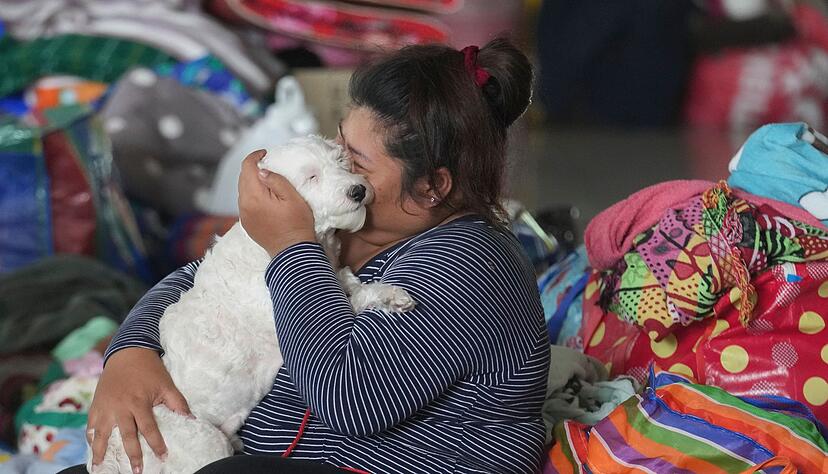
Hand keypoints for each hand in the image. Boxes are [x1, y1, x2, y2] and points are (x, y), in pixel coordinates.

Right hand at [87, 347, 190, 472]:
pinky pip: (90, 425)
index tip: (163, 457)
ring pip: (101, 434)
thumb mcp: (166, 384)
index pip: (148, 429)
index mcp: (139, 402)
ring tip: (100, 467)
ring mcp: (105, 407)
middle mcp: (120, 407)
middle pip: (126, 436)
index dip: (156, 444)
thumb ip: (178, 403)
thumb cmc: (150, 369)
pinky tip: (93, 449)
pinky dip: (90, 438)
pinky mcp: (95, 405)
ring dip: (100, 452)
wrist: (127, 352)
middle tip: (137, 471)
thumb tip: (192, 419)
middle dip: (132, 455)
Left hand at [238, 150, 315, 256]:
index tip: (266, 154)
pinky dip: (252, 195)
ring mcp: (244, 216)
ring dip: (252, 182)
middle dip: (253, 168)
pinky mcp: (247, 224)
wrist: (293, 252)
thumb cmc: (297, 224)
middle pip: (243, 178)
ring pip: (243, 190)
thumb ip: (276, 181)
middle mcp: (244, 205)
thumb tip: (262, 170)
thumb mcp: (293, 198)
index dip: (255, 157)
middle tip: (268, 165)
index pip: (247, 168)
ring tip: (267, 180)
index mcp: (254, 196)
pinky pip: (245, 203)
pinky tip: (265, 197)